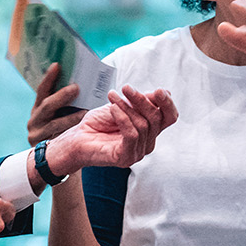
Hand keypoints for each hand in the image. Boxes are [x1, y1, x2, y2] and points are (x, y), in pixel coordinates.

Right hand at [27, 63, 85, 145]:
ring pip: (54, 124)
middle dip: (62, 96)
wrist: (53, 161)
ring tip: (85, 112)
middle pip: (47, 105)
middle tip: (76, 87)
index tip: (58, 64)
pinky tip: (83, 130)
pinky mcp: (43, 147)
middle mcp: (34, 119)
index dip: (49, 77)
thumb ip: (64, 102)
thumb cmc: (61, 131)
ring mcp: (36, 134)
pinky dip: (71, 133)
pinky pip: (59, 138)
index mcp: (38, 107)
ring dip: (71, 117)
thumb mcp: (58, 115)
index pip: (42, 89)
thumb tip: (79, 82)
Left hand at [45, 86, 177, 174]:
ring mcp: (137, 153)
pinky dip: (123, 118)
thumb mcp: (122, 106)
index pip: (170, 117)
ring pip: (143, 125)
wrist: (75, 139)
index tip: (159, 90)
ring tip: (112, 97)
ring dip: (126, 107)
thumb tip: (164, 93)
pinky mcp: (125, 158)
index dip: (168, 104)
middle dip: (142, 100)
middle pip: (156, 119)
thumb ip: (141, 102)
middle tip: (126, 87)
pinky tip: (112, 109)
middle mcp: (147, 143)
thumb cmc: (97, 123)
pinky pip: (132, 135)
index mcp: (149, 130)